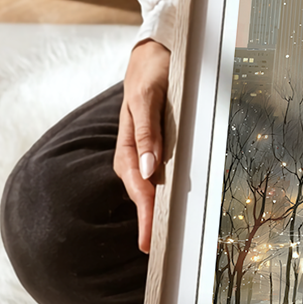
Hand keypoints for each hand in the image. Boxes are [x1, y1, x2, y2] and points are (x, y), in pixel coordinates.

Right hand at [114, 39, 170, 253]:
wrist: (156, 51)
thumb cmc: (152, 70)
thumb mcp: (149, 95)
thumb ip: (147, 130)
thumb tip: (148, 169)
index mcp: (130, 143)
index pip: (138, 186)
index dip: (144, 214)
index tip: (148, 240)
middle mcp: (137, 152)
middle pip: (142, 193)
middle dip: (149, 222)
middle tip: (157, 252)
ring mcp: (147, 150)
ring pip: (150, 188)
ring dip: (155, 212)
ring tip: (163, 240)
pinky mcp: (159, 147)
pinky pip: (161, 176)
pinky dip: (164, 195)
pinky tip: (172, 208)